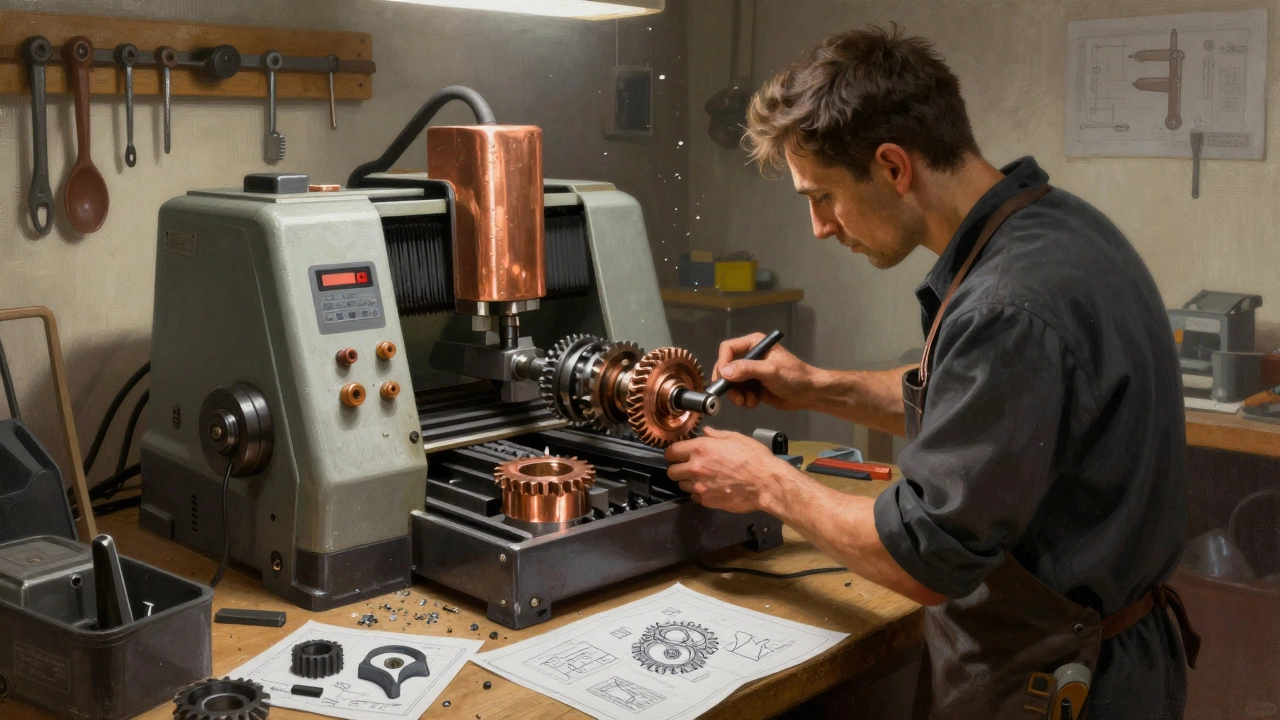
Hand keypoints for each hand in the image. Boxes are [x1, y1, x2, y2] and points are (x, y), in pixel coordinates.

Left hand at [664, 427, 791, 513]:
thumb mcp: (736, 438)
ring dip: (688, 481)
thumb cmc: (755, 459)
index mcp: (701, 448)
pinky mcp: (706, 500)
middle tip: (688, 467)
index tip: (677, 454)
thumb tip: (705, 432)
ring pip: (681, 485)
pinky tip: (710, 488)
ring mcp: (699, 486)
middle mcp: (695, 467)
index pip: (672, 451)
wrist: (766, 483)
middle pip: (672, 471)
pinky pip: (694, 496)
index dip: (674, 453)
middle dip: (677, 468)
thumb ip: (716, 435)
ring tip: (702, 478)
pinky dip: (699, 493)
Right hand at [713, 332, 815, 410]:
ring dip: (736, 394)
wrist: (808, 393)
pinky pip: (739, 392)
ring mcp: (751, 372)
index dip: (723, 363)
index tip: (723, 379)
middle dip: (729, 383)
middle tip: (734, 396)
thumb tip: (725, 372)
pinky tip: (755, 402)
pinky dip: (744, 400)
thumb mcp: (771, 370)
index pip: (728, 349)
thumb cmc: (794, 376)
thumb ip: (748, 369)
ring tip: (748, 401)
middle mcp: (750, 356)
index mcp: (754, 344)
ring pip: (731, 383)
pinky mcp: (753, 386)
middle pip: (726, 367)